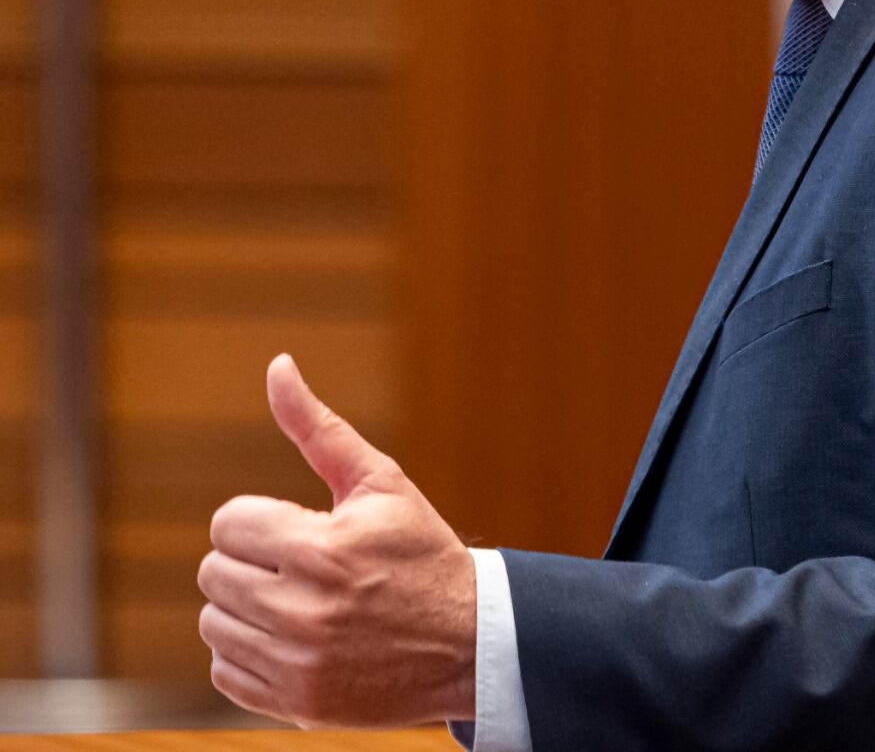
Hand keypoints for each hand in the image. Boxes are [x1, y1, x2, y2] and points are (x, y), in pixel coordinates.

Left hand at [198, 353, 476, 726]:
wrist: (467, 641)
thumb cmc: (420, 551)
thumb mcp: (379, 482)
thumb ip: (318, 426)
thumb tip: (277, 366)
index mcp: (321, 547)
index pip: (228, 524)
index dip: (260, 520)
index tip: (297, 528)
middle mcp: (302, 609)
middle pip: (213, 573)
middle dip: (252, 561)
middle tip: (299, 564)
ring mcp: (296, 662)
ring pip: (213, 623)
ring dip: (246, 607)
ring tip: (298, 600)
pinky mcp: (293, 702)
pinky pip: (225, 670)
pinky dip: (249, 653)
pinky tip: (293, 637)